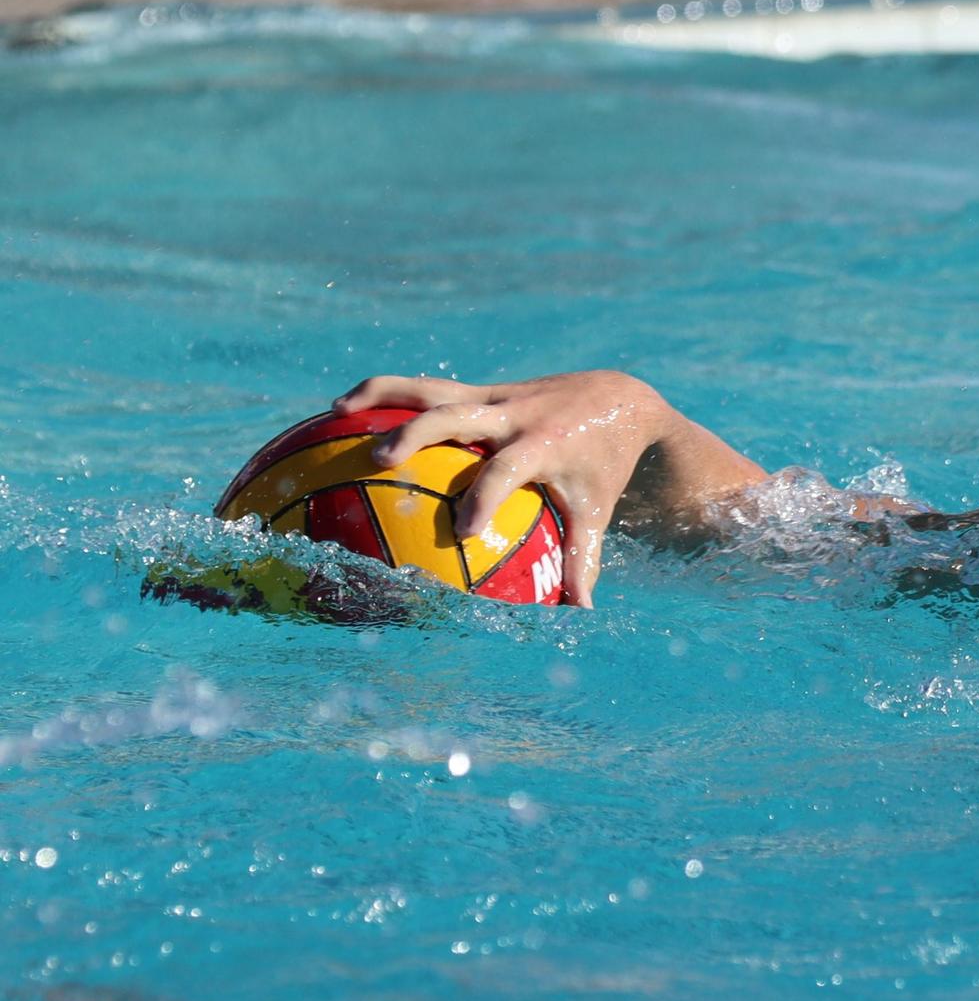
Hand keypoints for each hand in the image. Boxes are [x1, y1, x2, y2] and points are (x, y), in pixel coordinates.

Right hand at [333, 370, 678, 607]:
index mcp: (542, 445)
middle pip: (456, 414)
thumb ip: (582, 559)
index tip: (461, 531)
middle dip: (417, 434)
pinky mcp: (483, 389)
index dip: (483, 497)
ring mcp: (495, 396)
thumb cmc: (603, 464)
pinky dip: (389, 393)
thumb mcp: (596, 509)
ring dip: (383, 393)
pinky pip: (429, 387)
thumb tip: (578, 613)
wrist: (619, 399)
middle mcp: (514, 415)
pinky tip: (345, 407)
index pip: (507, 470)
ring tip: (336, 408)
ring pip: (432, 387)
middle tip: (378, 460)